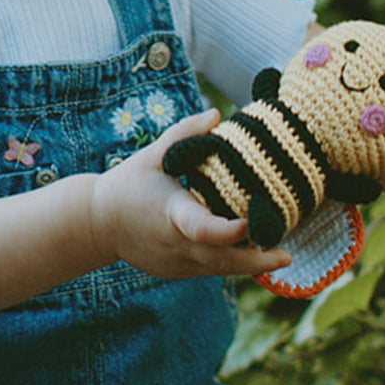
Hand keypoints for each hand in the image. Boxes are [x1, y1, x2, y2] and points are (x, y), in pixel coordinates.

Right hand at [89, 109, 290, 279]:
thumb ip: (185, 133)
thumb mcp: (154, 154)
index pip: (202, 228)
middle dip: (255, 260)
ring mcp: (176, 262)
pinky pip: (209, 270)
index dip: (228, 231)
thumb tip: (216, 113)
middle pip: (220, 260)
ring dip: (249, 265)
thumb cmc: (129, 183)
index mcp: (171, 214)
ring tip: (280, 255)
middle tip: (286, 254)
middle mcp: (176, 244)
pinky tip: (255, 257)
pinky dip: (230, 265)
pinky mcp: (176, 270)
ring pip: (218, 270)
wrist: (98, 223)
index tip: (251, 224)